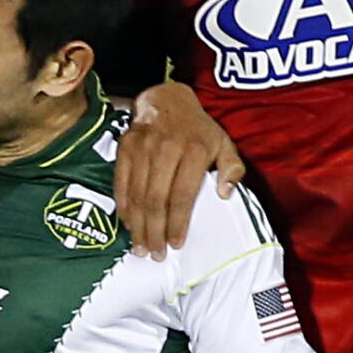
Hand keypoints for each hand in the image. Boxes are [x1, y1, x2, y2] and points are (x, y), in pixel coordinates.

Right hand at [115, 82, 243, 258]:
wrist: (167, 99)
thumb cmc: (199, 129)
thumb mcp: (224, 143)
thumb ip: (232, 168)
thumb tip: (225, 194)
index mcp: (195, 150)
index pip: (182, 195)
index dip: (177, 223)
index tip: (176, 244)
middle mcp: (167, 148)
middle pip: (156, 199)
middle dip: (154, 231)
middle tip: (155, 254)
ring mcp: (143, 146)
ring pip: (138, 194)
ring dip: (137, 225)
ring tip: (140, 247)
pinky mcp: (125, 146)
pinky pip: (121, 182)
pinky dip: (124, 206)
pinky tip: (128, 224)